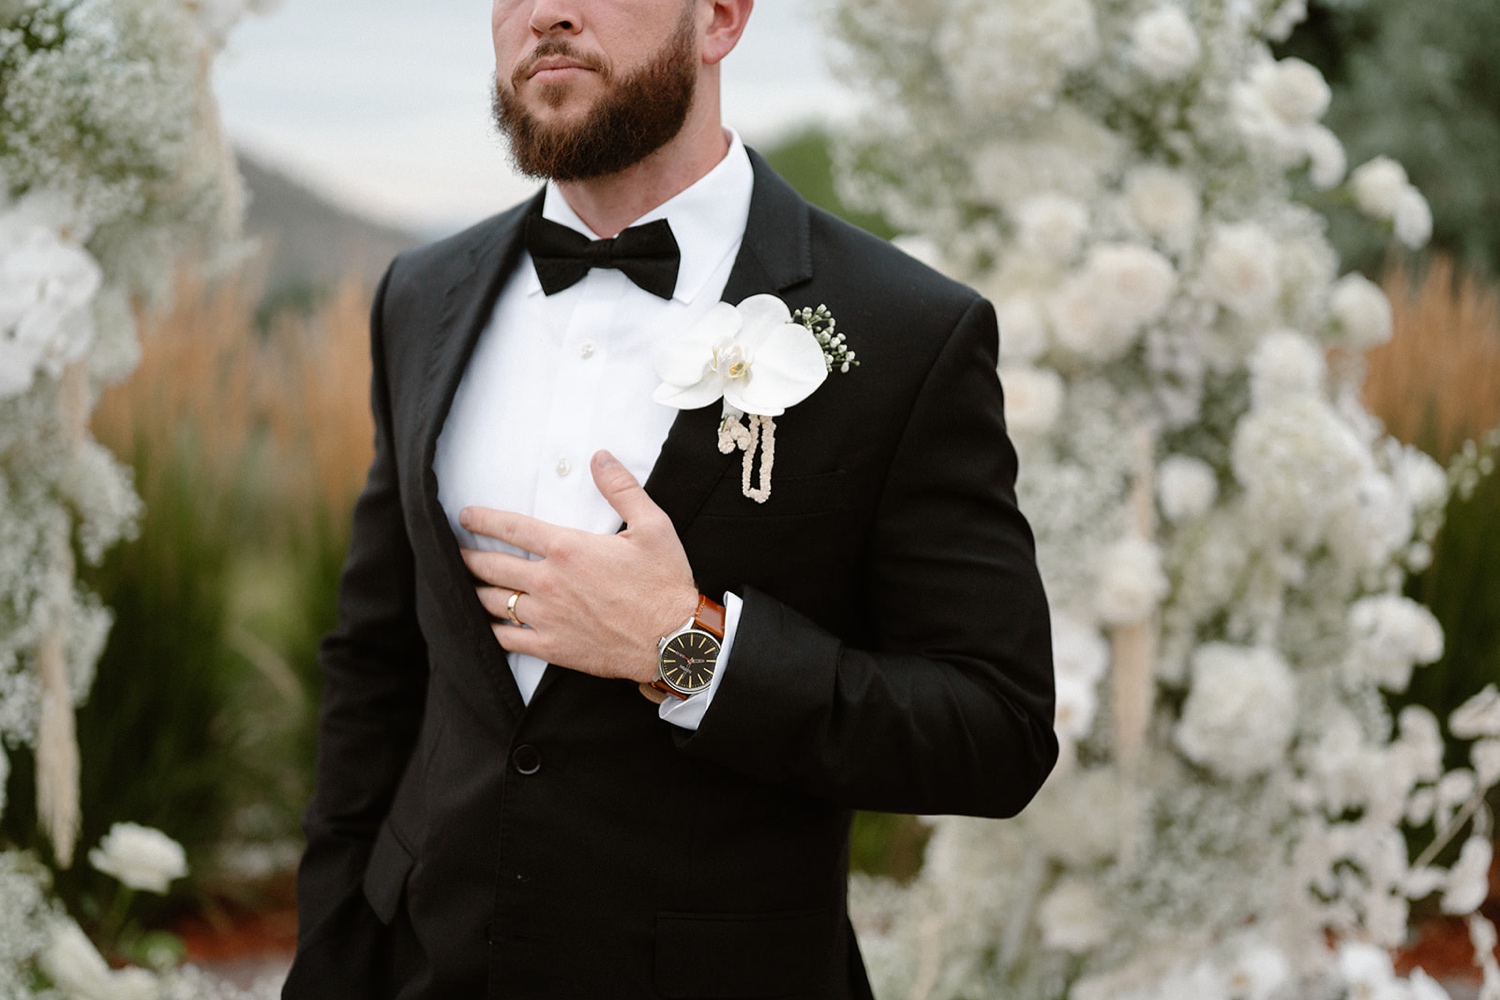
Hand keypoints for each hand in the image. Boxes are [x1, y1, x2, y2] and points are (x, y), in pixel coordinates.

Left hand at [459, 450, 698, 684]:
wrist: (673, 640)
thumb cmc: (664, 583)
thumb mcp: (652, 526)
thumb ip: (622, 488)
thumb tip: (600, 457)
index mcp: (568, 548)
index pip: (512, 528)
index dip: (484, 519)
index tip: (465, 516)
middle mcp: (549, 582)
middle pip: (492, 566)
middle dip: (468, 557)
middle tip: (456, 553)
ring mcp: (547, 617)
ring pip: (493, 602)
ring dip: (475, 591)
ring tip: (467, 586)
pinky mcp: (552, 647)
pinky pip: (507, 640)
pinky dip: (492, 631)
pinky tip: (488, 625)